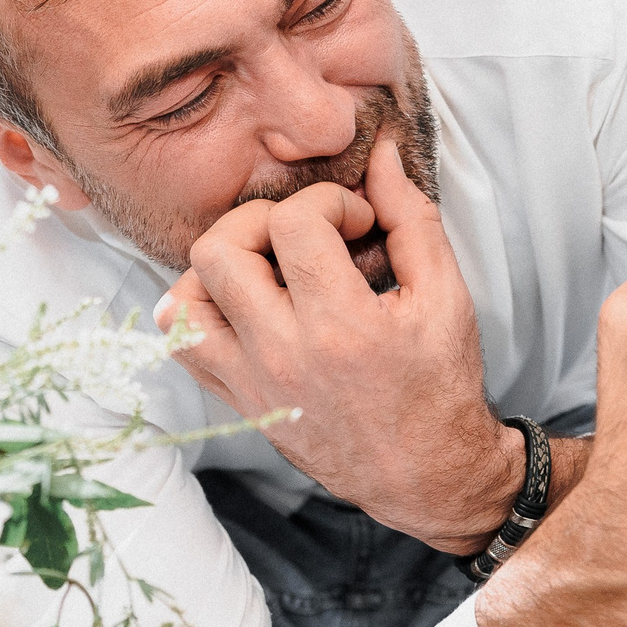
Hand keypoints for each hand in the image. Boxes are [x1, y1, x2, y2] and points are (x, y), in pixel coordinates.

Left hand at [155, 133, 515, 551]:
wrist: (426, 473)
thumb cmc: (440, 385)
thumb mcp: (446, 295)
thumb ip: (411, 217)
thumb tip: (382, 153)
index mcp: (342, 327)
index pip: (294, 224)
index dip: (328, 202)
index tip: (356, 222)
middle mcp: (284, 355)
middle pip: (220, 249)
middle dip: (262, 220)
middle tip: (302, 236)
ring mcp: (252, 383)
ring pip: (183, 297)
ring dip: (220, 265)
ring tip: (266, 267)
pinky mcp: (238, 400)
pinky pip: (181, 343)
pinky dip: (197, 310)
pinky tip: (242, 302)